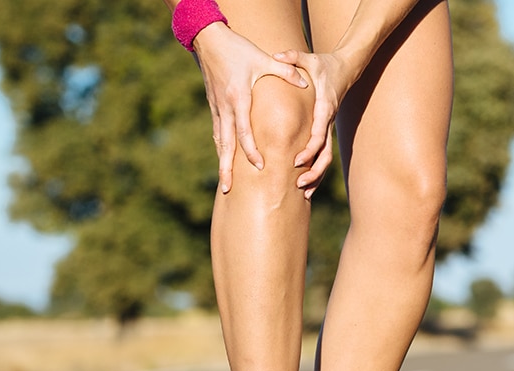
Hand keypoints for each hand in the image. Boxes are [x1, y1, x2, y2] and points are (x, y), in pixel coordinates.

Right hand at [192, 23, 308, 192]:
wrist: (208, 39)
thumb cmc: (237, 48)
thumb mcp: (262, 58)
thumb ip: (285, 71)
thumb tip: (306, 82)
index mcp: (238, 98)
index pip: (244, 131)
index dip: (251, 151)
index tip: (259, 167)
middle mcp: (225, 107)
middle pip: (225, 144)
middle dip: (226, 167)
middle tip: (227, 189)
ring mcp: (217, 107)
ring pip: (219, 141)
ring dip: (222, 162)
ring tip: (224, 182)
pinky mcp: (214, 105)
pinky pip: (217, 131)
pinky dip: (220, 147)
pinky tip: (223, 158)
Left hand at [273, 50, 353, 199]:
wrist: (346, 68)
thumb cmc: (325, 63)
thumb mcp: (309, 57)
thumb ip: (293, 57)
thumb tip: (277, 56)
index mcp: (323, 108)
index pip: (318, 134)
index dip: (308, 150)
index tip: (296, 162)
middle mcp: (327, 121)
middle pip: (325, 154)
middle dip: (313, 172)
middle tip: (299, 185)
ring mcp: (328, 127)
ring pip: (326, 158)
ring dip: (316, 176)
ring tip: (303, 192)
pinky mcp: (325, 130)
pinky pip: (323, 154)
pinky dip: (316, 170)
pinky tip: (306, 184)